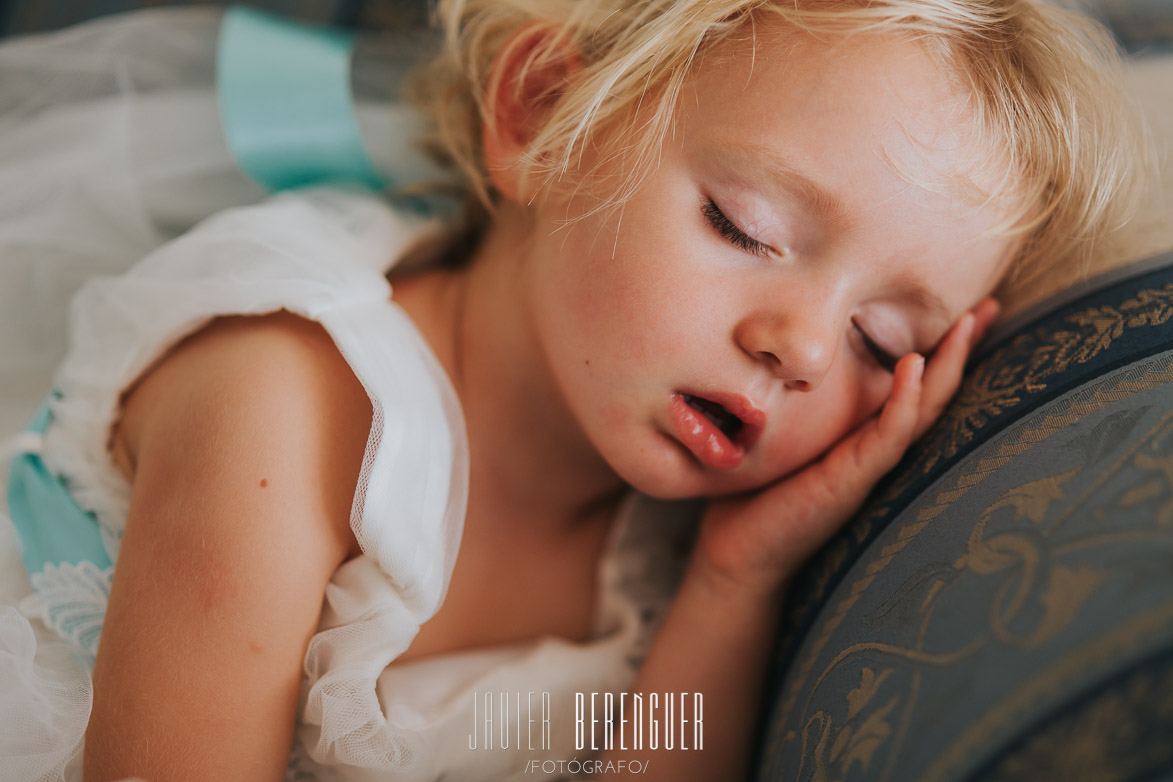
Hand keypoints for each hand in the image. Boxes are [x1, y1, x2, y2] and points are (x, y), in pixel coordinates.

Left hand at [692, 298, 999, 599]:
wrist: (739, 555)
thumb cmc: (756, 497)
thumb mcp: (781, 435)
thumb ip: (796, 401)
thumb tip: (781, 350)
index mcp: (864, 437)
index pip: (912, 386)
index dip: (939, 349)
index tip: (967, 309)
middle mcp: (875, 450)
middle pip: (931, 394)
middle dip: (961, 351)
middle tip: (990, 306)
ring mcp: (869, 467)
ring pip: (921, 411)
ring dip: (945, 367)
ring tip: (966, 324)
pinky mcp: (852, 481)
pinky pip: (887, 436)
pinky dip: (903, 401)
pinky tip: (914, 367)